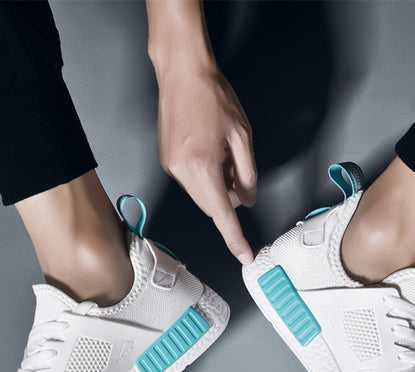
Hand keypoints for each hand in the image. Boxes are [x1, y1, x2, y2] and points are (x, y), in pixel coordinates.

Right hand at [156, 65, 256, 264]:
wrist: (182, 72)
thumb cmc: (213, 96)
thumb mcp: (242, 136)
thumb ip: (247, 173)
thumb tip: (247, 199)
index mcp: (203, 167)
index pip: (223, 214)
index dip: (235, 238)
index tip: (244, 255)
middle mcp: (182, 172)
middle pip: (212, 207)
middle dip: (230, 199)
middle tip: (240, 174)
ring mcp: (171, 167)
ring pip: (202, 196)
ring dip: (219, 187)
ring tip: (224, 154)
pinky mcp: (167, 161)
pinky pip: (192, 183)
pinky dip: (207, 178)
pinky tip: (211, 151)